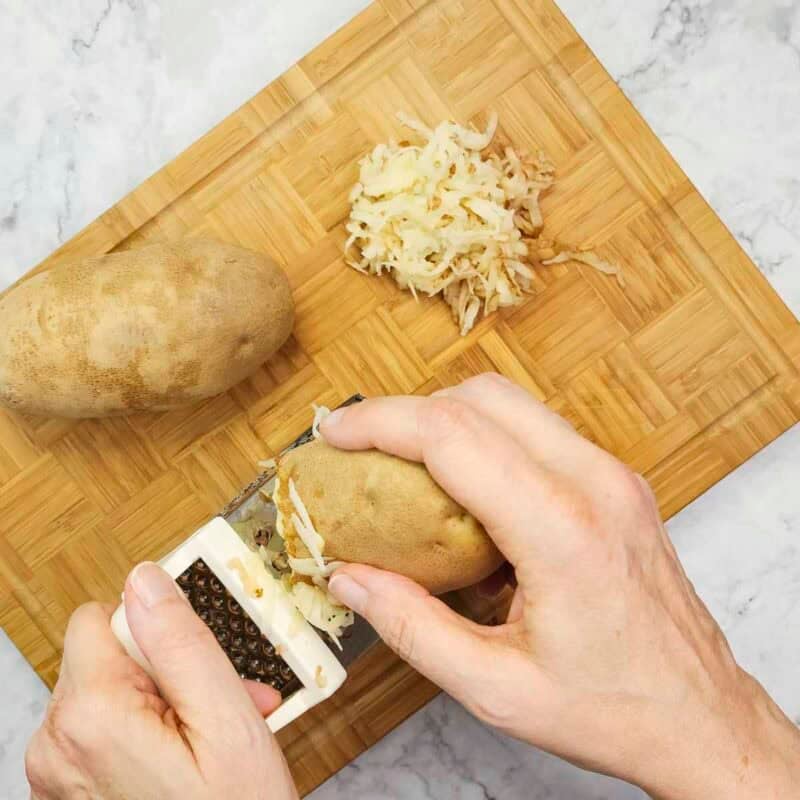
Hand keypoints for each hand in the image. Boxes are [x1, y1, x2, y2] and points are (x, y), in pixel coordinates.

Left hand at [25, 563, 297, 799]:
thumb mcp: (224, 716)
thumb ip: (178, 639)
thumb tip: (143, 579)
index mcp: (89, 717)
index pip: (100, 617)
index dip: (155, 632)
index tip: (192, 667)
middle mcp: (56, 744)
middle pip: (107, 657)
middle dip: (166, 670)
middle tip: (220, 705)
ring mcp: (56, 776)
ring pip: (112, 693)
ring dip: (164, 701)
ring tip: (212, 734)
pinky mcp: (67, 793)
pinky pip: (104, 731)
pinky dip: (146, 733)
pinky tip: (187, 756)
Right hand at [323, 374, 799, 799]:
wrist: (701, 717)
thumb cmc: (613, 709)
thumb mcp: (495, 687)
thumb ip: (410, 626)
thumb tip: (347, 578)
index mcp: (562, 530)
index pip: (453, 436)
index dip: (380, 423)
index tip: (334, 433)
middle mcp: (594, 483)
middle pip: (482, 397)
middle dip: (409, 411)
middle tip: (362, 447)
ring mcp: (612, 475)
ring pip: (512, 404)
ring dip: (449, 419)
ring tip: (403, 462)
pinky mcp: (616, 481)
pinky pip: (537, 430)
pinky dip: (486, 437)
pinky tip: (462, 485)